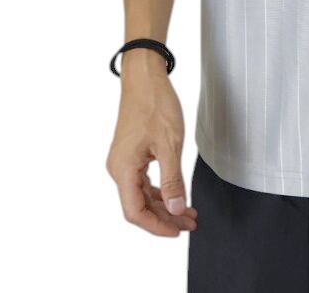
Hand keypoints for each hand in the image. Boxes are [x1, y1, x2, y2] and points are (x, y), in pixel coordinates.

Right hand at [105, 48, 197, 235]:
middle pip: (138, 206)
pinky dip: (160, 189)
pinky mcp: (130, 153)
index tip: (178, 231)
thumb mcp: (170, 144)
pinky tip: (176, 193)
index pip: (135, 212)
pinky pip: (143, 180)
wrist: (144, 78)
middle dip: (165, 217)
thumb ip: (173, 180)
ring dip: (164, 204)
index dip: (157, 226)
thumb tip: (176, 209)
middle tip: (190, 222)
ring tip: (188, 211)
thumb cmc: (155, 105)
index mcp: (123, 170)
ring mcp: (123, 161)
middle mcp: (118, 169)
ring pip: (142, 194)